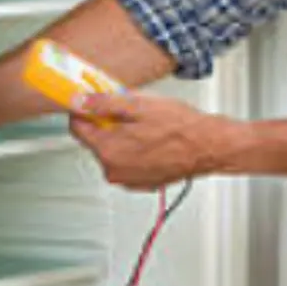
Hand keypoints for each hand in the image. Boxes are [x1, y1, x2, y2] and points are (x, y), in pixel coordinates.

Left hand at [67, 91, 238, 190]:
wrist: (210, 146)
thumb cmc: (181, 128)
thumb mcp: (138, 105)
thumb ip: (102, 104)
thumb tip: (78, 102)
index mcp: (108, 151)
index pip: (76, 128)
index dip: (85, 111)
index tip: (96, 102)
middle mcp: (114, 171)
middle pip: (96, 141)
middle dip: (108, 125)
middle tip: (131, 113)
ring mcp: (129, 180)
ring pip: (113, 152)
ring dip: (123, 138)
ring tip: (147, 127)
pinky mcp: (143, 183)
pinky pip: (129, 163)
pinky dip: (135, 152)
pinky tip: (153, 140)